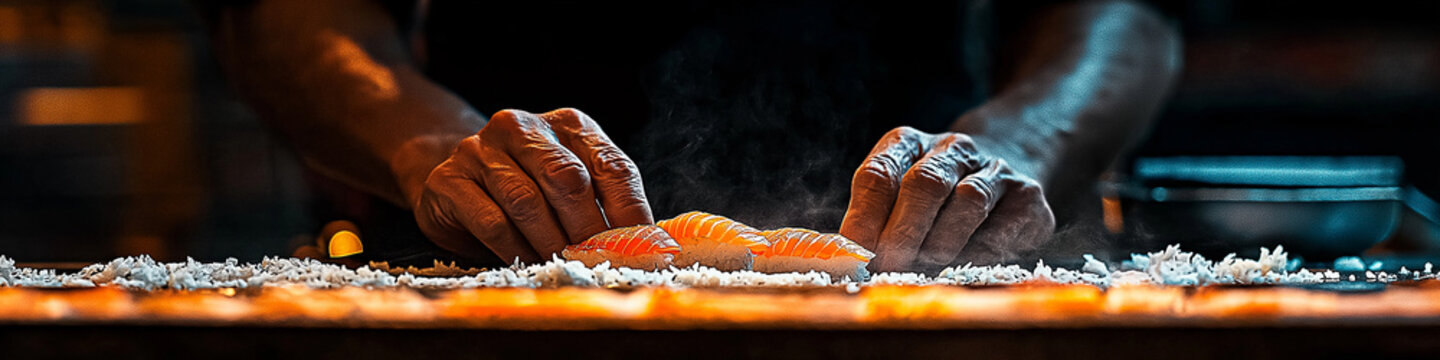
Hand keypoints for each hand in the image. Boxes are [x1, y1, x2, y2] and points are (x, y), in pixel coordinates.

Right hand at [412, 108, 652, 263]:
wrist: (457, 178)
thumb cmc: (530, 188)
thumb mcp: (572, 187)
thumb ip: (606, 207)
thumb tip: (649, 247)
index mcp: (569, 126)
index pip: (613, 166)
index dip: (631, 213)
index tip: (642, 251)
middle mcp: (524, 127)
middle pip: (568, 179)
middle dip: (588, 230)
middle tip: (599, 264)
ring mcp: (481, 149)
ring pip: (527, 202)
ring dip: (550, 243)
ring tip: (564, 266)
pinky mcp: (450, 178)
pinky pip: (491, 221)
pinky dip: (515, 249)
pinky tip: (525, 262)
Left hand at [840, 126, 1054, 271]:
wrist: (1005, 168)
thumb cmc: (933, 198)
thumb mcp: (896, 196)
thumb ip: (870, 222)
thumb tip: (843, 261)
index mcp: (908, 143)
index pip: (879, 173)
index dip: (864, 217)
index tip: (855, 253)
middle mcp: (952, 148)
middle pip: (924, 184)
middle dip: (903, 231)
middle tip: (889, 266)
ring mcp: (994, 168)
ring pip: (968, 201)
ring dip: (942, 242)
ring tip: (925, 267)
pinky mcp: (1028, 196)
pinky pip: (1004, 225)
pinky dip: (981, 250)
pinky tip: (965, 265)